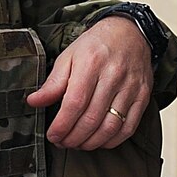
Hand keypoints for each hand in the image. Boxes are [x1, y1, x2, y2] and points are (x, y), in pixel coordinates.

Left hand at [26, 15, 152, 150]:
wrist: (130, 33)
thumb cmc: (97, 45)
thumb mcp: (69, 57)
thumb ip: (53, 82)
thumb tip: (34, 101)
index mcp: (91, 63)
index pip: (75, 103)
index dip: (62, 125)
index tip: (53, 135)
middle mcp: (113, 75)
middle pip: (92, 118)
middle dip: (73, 137)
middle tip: (63, 142)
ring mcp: (130, 87)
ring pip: (110, 126)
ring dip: (91, 142)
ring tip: (78, 143)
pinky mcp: (142, 96)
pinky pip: (128, 127)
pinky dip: (112, 140)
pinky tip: (100, 141)